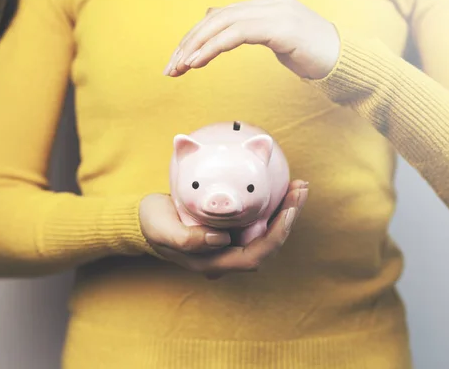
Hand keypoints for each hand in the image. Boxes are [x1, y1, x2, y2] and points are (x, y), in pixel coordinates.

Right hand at [139, 180, 308, 278]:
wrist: (147, 219)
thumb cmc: (153, 224)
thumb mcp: (163, 230)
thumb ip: (188, 240)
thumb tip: (220, 240)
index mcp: (213, 262)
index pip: (254, 256)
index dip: (275, 236)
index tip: (289, 210)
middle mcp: (227, 256)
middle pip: (268, 245)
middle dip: (288, 218)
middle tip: (301, 189)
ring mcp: (230, 244)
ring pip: (267, 233)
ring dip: (286, 211)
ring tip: (299, 186)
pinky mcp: (231, 229)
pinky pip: (259, 222)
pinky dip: (273, 207)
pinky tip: (282, 189)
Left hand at [163, 0, 339, 79]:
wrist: (345, 63)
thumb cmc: (312, 56)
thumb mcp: (274, 40)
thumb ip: (246, 29)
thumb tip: (214, 18)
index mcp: (266, 5)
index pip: (219, 17)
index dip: (194, 38)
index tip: (177, 61)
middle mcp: (268, 3)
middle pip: (216, 18)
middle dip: (188, 43)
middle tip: (170, 67)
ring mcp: (275, 12)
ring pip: (223, 24)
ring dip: (195, 47)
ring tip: (179, 67)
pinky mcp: (281, 27)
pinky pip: (238, 34)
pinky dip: (213, 48)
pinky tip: (198, 62)